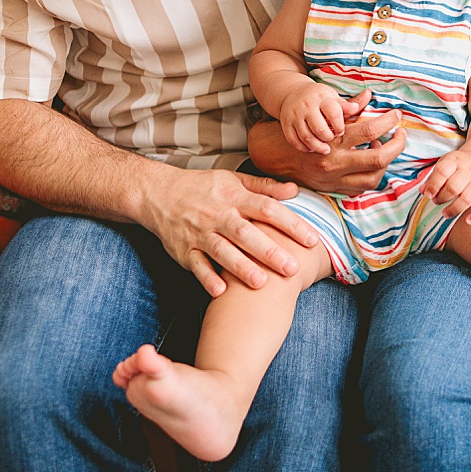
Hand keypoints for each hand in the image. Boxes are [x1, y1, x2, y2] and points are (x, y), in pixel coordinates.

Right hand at [138, 166, 314, 297]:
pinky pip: (195, 265)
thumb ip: (264, 187)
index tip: (312, 239)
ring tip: (261, 283)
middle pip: (246, 233)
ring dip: (241, 267)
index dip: (291, 223)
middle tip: (292, 268)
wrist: (158, 193)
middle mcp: (218, 215)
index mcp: (234, 196)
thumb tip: (295, 190)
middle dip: (269, 251)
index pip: (267, 209)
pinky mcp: (183, 250)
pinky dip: (206, 278)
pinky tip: (221, 291)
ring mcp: (199, 233)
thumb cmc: (203, 188)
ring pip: (222, 251)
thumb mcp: (233, 180)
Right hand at [249, 90, 406, 194]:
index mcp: (333, 141)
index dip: (388, 122)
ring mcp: (334, 180)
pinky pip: (361, 188)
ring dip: (386, 163)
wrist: (272, 155)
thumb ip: (348, 107)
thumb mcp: (321, 116)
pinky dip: (371, 176)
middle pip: (378, 158)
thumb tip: (369, 95)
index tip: (396, 115)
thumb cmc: (299, 130)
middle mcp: (334, 163)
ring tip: (385, 148)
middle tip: (401, 134)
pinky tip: (371, 162)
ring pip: (373, 178)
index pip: (370, 131)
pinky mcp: (332, 189)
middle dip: (397, 145)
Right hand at [279, 81, 347, 153]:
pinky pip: (294, 141)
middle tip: (332, 141)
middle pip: (320, 129)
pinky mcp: (286, 124)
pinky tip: (311, 148)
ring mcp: (294, 115)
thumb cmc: (319, 98)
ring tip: (325, 149)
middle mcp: (307, 105)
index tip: (341, 131)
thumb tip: (361, 103)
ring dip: (317, 146)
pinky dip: (303, 148)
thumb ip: (346, 105)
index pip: (333, 113)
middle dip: (329, 138)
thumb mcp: (333, 97)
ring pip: (307, 137)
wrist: (292, 92)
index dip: (340, 126)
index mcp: (322, 97)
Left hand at [421, 150, 470, 225]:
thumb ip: (432, 179)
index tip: (428, 194)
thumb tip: (423, 191)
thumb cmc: (455, 168)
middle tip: (436, 201)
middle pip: (454, 187)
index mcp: (454, 161)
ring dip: (453, 209)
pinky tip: (468, 221)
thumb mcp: (442, 167)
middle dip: (441, 198)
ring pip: (467, 198)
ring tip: (445, 213)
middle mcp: (468, 170)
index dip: (433, 185)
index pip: (442, 171)